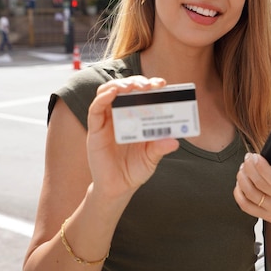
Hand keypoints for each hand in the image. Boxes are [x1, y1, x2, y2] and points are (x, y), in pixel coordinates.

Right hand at [86, 76, 179, 199]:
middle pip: (126, 89)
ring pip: (108, 93)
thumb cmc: (135, 169)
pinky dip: (103, 98)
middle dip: (136, 82)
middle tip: (147, 85)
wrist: (118, 188)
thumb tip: (175, 141)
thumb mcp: (151, 158)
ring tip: (131, 86)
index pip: (143, 94)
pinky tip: (112, 93)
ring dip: (119, 85)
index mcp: (137, 117)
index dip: (151, 85)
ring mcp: (107, 120)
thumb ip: (160, 148)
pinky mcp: (95, 129)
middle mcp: (122, 114)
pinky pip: (95, 109)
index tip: (162, 84)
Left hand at [233, 143, 270, 232]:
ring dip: (243, 179)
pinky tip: (240, 182)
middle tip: (248, 157)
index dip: (263, 168)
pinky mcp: (267, 217)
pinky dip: (239, 194)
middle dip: (250, 169)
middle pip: (261, 186)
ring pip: (252, 196)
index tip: (256, 156)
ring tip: (243, 166)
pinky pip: (247, 207)